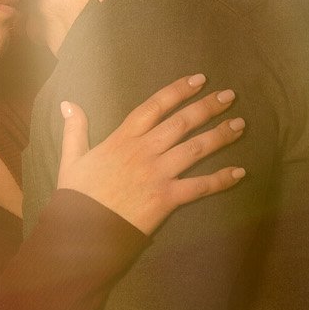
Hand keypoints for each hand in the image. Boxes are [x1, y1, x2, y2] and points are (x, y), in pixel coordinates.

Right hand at [56, 74, 246, 233]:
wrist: (81, 230)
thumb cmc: (77, 195)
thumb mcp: (71, 158)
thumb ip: (75, 129)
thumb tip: (68, 103)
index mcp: (123, 138)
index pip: (155, 106)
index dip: (178, 90)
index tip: (199, 79)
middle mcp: (144, 151)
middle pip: (182, 123)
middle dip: (207, 107)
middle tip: (230, 96)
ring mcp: (157, 174)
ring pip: (195, 149)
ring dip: (220, 136)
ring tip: (240, 125)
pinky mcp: (166, 198)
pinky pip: (199, 186)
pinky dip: (221, 179)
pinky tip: (239, 172)